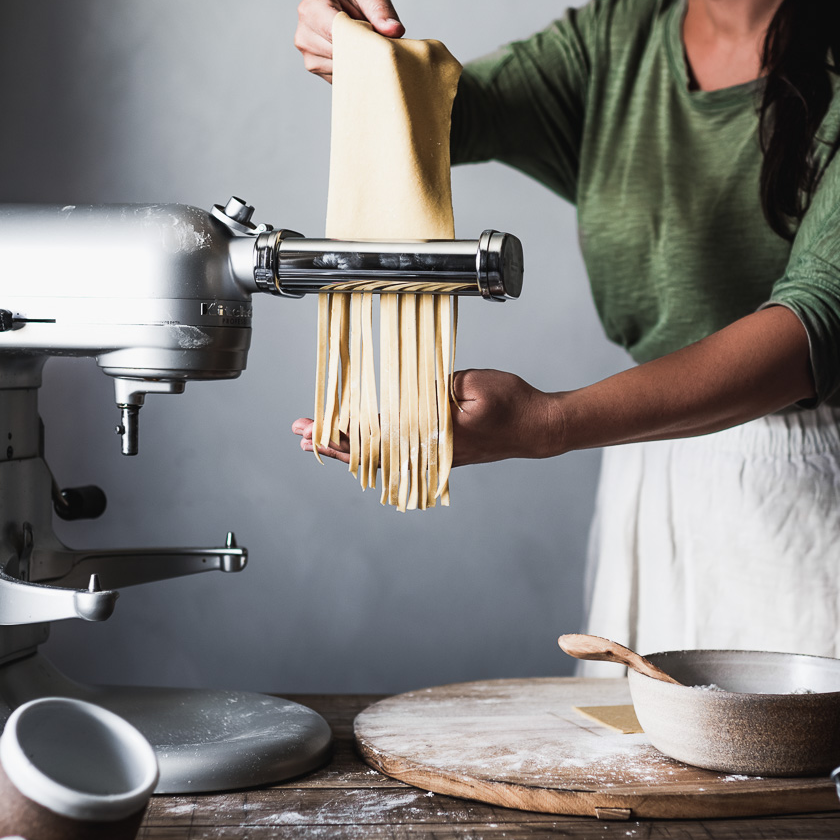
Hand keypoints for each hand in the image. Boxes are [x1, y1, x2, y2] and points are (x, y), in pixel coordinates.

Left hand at [292, 372, 561, 469]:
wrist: (539, 427)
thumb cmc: (513, 403)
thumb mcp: (473, 382)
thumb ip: (435, 385)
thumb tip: (407, 390)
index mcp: (432, 435)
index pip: (375, 437)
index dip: (342, 432)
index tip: (314, 428)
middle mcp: (428, 451)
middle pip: (370, 452)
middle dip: (333, 443)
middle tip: (300, 436)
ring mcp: (434, 455)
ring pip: (381, 456)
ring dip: (348, 449)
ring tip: (317, 443)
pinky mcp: (440, 452)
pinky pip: (398, 454)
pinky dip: (373, 450)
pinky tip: (357, 447)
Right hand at [294, 0, 403, 81]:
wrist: (344, 10)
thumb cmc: (357, 0)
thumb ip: (384, 13)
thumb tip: (395, 31)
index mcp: (312, 7)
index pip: (334, 31)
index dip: (358, 39)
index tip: (375, 41)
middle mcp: (304, 33)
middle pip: (338, 53)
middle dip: (361, 52)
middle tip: (376, 45)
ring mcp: (307, 55)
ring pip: (340, 68)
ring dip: (358, 62)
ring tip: (365, 47)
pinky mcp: (315, 70)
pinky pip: (339, 77)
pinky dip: (352, 70)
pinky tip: (357, 57)